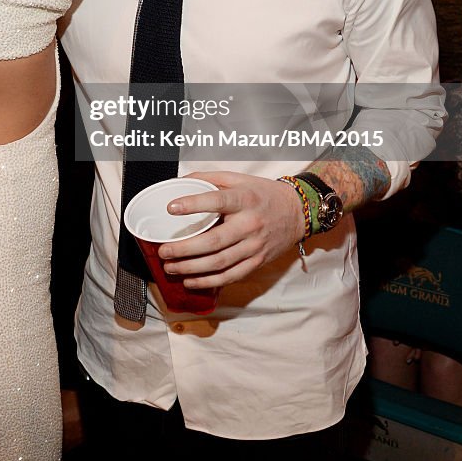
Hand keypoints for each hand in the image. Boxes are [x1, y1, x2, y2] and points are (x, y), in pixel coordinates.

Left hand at [157, 171, 305, 287]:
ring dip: (191, 268)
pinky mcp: (257, 262)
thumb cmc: (263, 194)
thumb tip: (180, 182)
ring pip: (219, 262)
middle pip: (214, 241)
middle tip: (164, 250)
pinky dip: (208, 281)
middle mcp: (250, 224)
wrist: (297, 212)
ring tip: (170, 267)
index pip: (217, 201)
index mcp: (244, 199)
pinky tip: (190, 280)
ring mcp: (254, 246)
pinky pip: (230, 276)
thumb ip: (210, 179)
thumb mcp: (239, 179)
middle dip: (184, 248)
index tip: (171, 208)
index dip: (193, 204)